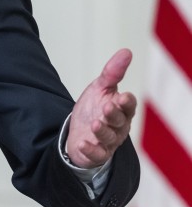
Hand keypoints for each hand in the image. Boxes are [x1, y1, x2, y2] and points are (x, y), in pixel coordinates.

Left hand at [65, 48, 137, 167]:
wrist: (78, 131)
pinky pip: (97, 155)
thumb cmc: (94, 108)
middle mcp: (118, 126)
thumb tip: (126, 51)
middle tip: (107, 107)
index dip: (126, 102)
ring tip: (94, 123)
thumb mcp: (100, 88)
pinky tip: (82, 143)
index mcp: (122, 110)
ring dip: (102, 131)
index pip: (128, 106)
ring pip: (109, 138)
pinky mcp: (97, 154)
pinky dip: (90, 150)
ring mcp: (108, 141)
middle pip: (119, 121)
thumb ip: (112, 73)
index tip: (122, 96)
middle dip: (114, 114)